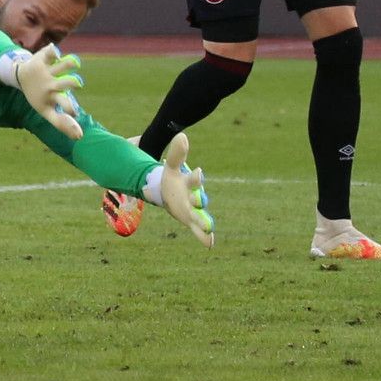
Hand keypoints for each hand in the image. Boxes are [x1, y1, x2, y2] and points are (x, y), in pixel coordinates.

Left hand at [12, 44, 84, 140]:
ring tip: (74, 64)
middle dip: (72, 83)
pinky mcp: (43, 58)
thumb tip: (80, 137)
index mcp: (51, 97)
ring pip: (62, 65)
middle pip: (64, 83)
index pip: (62, 105)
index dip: (70, 109)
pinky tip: (56, 52)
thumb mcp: (46, 112)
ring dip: (70, 63)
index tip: (75, 112)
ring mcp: (47, 70)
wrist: (20, 77)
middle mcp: (49, 83)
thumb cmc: (38, 97)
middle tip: (77, 83)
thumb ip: (63, 124)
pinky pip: (49, 52)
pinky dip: (53, 50)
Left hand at [157, 132, 215, 247]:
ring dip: (205, 222)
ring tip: (208, 228)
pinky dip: (205, 237)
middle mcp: (194, 196)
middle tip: (200, 202)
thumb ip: (177, 153)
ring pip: (200, 216)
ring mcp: (193, 210)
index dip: (196, 176)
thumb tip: (182, 135)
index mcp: (190, 182)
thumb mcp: (172, 166)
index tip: (197, 171)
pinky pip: (198, 230)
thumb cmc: (172, 178)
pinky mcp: (190, 220)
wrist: (170, 191)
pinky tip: (210, 244)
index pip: (194, 179)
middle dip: (199, 200)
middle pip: (199, 199)